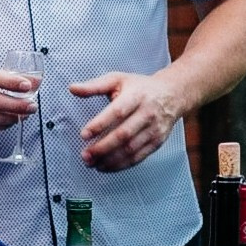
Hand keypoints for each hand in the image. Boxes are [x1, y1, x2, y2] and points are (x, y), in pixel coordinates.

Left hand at [70, 68, 184, 171]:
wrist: (172, 94)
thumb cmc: (140, 87)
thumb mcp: (117, 80)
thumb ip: (94, 86)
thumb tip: (72, 89)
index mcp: (136, 96)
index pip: (117, 112)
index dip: (100, 124)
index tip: (84, 134)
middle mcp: (147, 113)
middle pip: (124, 134)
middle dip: (103, 148)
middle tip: (85, 155)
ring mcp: (154, 129)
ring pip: (131, 149)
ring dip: (110, 159)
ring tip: (93, 164)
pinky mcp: (157, 141)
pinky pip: (139, 157)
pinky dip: (122, 165)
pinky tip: (107, 166)